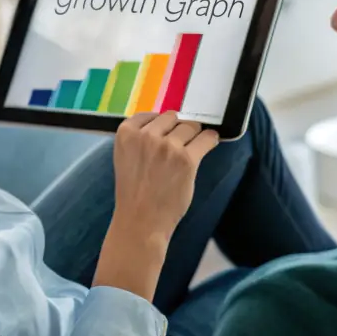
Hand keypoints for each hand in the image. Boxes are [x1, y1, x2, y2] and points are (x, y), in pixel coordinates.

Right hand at [110, 111, 218, 242]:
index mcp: (126, 133)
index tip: (165, 135)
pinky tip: (210, 143)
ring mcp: (168, 146)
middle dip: (177, 130)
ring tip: (191, 150)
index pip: (151, 114)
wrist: (140, 221)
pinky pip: (206, 138)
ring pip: (190, 126)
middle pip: (173, 118)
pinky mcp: (187, 159)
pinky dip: (210, 140)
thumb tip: (167, 124)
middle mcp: (146, 136)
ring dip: (194, 136)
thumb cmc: (134, 193)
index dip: (161, 125)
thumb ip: (140, 139)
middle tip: (177, 148)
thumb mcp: (127, 158)